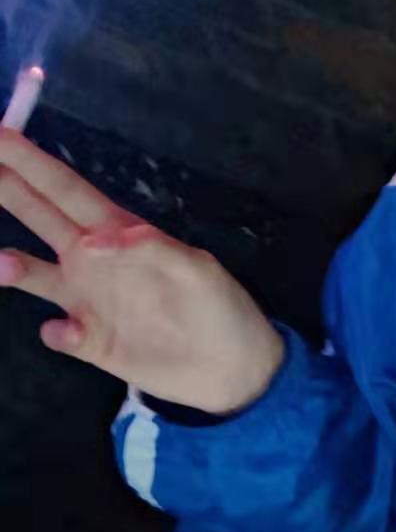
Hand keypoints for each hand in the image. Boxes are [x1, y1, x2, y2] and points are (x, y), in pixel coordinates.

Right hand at [0, 125, 285, 414]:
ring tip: (0, 263)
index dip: (30, 162)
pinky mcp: (91, 343)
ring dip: (12, 266)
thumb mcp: (199, 272)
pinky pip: (59, 333)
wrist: (236, 370)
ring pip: (34, 274)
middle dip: (6, 189)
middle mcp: (96, 262)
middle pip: (39, 217)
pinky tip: (68, 331)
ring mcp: (90, 302)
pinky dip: (57, 332)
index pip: (66, 190)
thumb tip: (91, 243)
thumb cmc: (223, 310)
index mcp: (121, 234)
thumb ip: (151, 251)